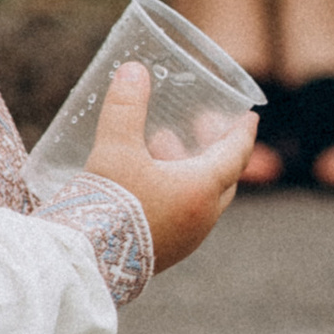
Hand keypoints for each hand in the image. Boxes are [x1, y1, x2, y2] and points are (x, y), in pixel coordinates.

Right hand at [86, 61, 251, 271]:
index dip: (242, 132)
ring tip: (161, 141)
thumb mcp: (115, 147)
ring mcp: (185, 240)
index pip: (236, 154)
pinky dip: (176, 189)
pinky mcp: (165, 252)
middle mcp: (202, 218)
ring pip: (201, 196)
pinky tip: (147, 179)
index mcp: (202, 190)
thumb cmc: (108, 203)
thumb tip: (133, 69)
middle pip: (222, 177)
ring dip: (189, 167)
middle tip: (201, 125)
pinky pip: (183, 214)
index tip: (249, 117)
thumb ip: (125, 106)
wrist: (84, 264)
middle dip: (214, 147)